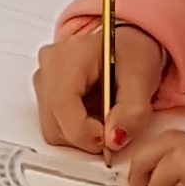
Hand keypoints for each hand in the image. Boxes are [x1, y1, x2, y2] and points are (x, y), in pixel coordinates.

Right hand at [32, 22, 170, 158]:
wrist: (126, 45)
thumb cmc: (132, 55)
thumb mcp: (142, 80)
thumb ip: (133, 112)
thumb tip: (113, 140)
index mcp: (68, 57)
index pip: (62, 107)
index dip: (85, 134)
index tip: (110, 138)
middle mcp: (48, 67)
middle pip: (55, 125)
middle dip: (87, 136)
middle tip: (113, 123)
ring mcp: (42, 81)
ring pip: (53, 130)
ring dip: (82, 134)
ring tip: (104, 114)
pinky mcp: (43, 93)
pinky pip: (54, 127)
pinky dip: (76, 129)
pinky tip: (93, 112)